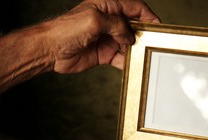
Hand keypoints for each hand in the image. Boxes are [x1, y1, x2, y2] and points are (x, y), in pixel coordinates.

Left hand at [45, 0, 159, 72]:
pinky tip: (132, 65)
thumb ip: (117, 25)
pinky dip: (128, 62)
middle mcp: (109, 21)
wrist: (51, 51)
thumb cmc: (66, 29)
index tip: (157, 26)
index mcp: (107, 6)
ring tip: (142, 55)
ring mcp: (108, 38)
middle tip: (150, 43)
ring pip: (129, 43)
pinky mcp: (105, 54)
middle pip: (134, 26)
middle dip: (143, 34)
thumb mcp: (95, 20)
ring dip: (136, 50)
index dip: (148, 15)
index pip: (134, 7)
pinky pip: (121, 58)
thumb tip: (129, 36)